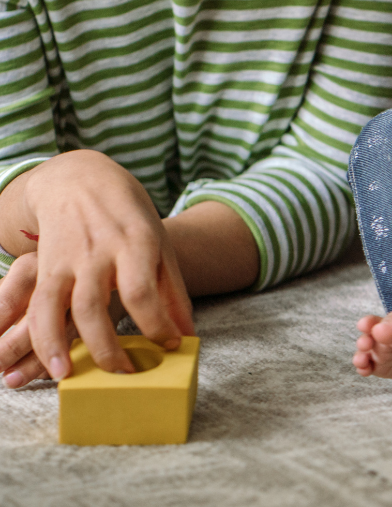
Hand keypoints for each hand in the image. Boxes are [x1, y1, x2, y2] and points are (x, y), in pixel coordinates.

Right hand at [0, 151, 193, 381]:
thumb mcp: (160, 243)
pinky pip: (38, 307)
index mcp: (136, 242)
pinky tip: (51, 364)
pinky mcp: (45, 267)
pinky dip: (40, 337)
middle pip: (96, 304)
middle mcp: (99, 251)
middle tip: (127, 374)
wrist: (81, 180)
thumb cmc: (129, 216)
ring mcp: (69, 259)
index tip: (168, 346)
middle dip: (108, 346)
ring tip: (73, 377)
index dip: (156, 323)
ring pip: (59, 307)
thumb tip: (187, 335)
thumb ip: (172, 290)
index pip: (142, 290)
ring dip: (62, 346)